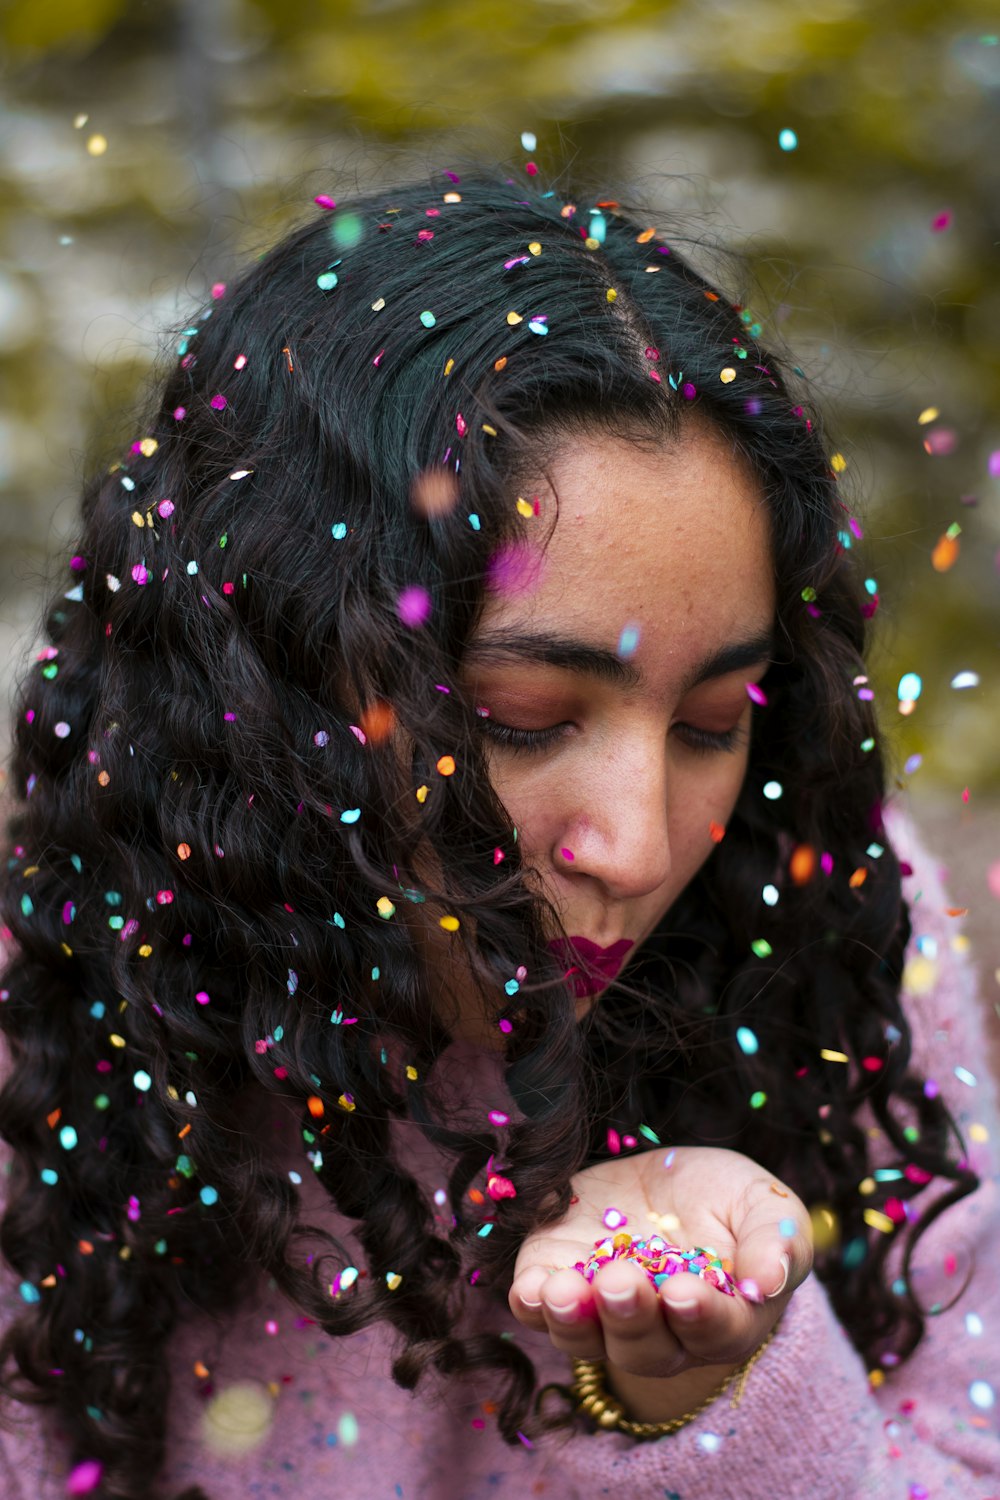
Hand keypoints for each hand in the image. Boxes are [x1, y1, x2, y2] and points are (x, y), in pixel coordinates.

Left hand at [508, 1145, 811, 1396]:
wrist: (669, 1183)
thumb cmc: (730, 1203)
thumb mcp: (766, 1206)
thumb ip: (776, 1242)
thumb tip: (768, 1283)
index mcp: (723, 1320)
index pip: (715, 1333)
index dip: (700, 1318)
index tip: (684, 1293)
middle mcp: (660, 1332)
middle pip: (644, 1348)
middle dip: (630, 1318)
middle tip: (623, 1282)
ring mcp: (603, 1313)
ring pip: (585, 1339)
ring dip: (573, 1321)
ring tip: (565, 1291)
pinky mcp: (558, 1281)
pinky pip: (536, 1310)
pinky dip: (530, 1304)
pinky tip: (531, 1287)